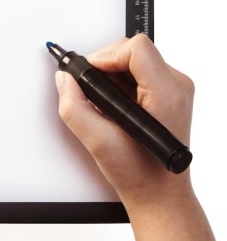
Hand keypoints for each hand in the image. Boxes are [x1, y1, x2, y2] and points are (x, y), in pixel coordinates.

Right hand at [55, 34, 213, 240]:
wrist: (159, 192)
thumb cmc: (140, 173)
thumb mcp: (98, 142)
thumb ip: (74, 107)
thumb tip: (64, 79)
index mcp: (166, 95)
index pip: (136, 48)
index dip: (107, 56)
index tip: (92, 72)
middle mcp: (176, 86)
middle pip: (133, 49)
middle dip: (106, 64)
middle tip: (92, 88)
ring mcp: (174, 88)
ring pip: (134, 57)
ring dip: (111, 73)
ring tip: (103, 99)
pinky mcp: (168, 90)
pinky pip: (138, 68)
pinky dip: (120, 79)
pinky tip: (114, 101)